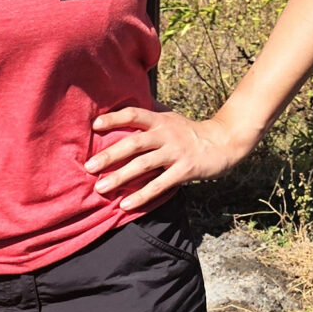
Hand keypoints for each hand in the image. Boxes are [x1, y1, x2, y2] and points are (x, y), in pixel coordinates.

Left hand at [85, 106, 253, 213]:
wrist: (224, 142)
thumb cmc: (190, 132)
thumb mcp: (170, 118)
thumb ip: (149, 115)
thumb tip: (123, 107)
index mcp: (160, 120)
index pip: (134, 114)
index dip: (114, 118)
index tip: (95, 126)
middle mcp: (166, 134)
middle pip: (134, 143)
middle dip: (110, 155)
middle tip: (88, 166)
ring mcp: (175, 153)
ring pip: (143, 165)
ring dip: (120, 177)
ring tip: (100, 188)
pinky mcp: (184, 170)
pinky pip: (159, 185)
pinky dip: (142, 195)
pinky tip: (125, 204)